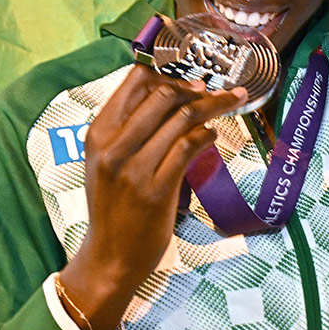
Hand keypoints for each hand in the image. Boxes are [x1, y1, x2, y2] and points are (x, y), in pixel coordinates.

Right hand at [60, 65, 246, 329]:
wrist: (109, 257)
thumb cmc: (113, 207)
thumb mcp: (106, 162)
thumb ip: (128, 130)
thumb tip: (170, 94)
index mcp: (98, 133)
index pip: (135, 81)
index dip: (169, 72)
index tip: (192, 78)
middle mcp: (113, 146)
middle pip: (163, 93)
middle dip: (199, 87)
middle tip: (220, 89)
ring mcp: (134, 168)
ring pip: (182, 117)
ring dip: (213, 105)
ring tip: (230, 102)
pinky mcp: (156, 190)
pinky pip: (190, 146)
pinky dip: (207, 134)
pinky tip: (214, 135)